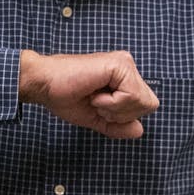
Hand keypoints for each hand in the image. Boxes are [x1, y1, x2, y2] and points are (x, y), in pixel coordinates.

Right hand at [17, 50, 158, 138]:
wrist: (44, 84)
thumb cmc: (64, 96)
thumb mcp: (96, 118)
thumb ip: (118, 126)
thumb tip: (140, 130)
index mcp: (124, 78)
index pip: (145, 105)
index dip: (124, 116)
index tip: (99, 106)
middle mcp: (127, 67)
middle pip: (149, 104)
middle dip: (123, 114)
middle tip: (98, 103)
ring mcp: (125, 64)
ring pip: (144, 101)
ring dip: (116, 108)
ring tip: (95, 98)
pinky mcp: (119, 64)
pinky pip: (131, 96)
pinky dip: (112, 103)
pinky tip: (95, 94)